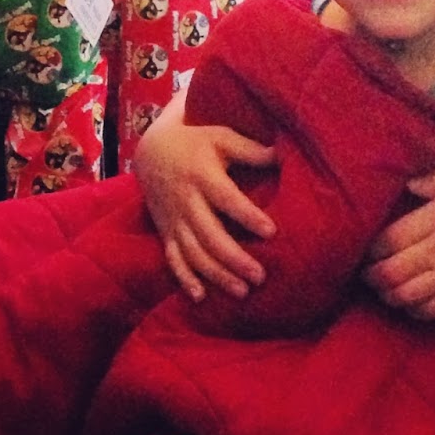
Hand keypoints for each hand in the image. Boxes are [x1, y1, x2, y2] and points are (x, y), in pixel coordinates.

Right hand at [132, 107, 278, 302]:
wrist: (151, 150)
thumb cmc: (196, 142)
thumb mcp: (221, 137)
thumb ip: (250, 149)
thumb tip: (283, 154)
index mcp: (202, 175)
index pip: (227, 199)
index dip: (247, 216)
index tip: (271, 232)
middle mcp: (186, 201)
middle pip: (210, 235)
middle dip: (234, 259)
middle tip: (260, 276)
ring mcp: (174, 220)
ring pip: (193, 253)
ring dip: (216, 275)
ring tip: (242, 292)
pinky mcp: (165, 232)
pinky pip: (173, 259)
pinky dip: (185, 279)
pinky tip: (201, 297)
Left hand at [362, 162, 434, 318]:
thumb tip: (408, 186)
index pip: (389, 239)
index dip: (369, 247)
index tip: (363, 243)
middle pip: (391, 272)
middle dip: (371, 274)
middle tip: (364, 270)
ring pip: (405, 296)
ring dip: (387, 294)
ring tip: (381, 286)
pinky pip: (431, 311)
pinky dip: (412, 310)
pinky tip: (408, 301)